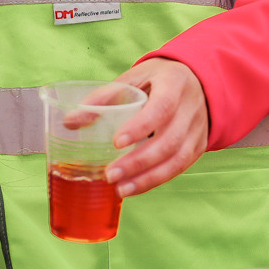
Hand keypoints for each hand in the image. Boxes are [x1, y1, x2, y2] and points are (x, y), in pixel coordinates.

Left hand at [104, 57, 210, 197]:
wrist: (195, 80)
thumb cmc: (157, 80)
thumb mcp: (133, 78)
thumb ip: (104, 98)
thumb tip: (71, 122)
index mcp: (175, 83)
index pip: (162, 107)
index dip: (141, 126)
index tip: (116, 142)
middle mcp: (191, 107)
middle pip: (169, 140)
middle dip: (139, 162)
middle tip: (110, 175)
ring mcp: (197, 129)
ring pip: (177, 159)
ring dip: (148, 178)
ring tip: (120, 189)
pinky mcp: (197, 146)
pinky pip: (179, 167)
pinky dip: (156, 180)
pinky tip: (134, 187)